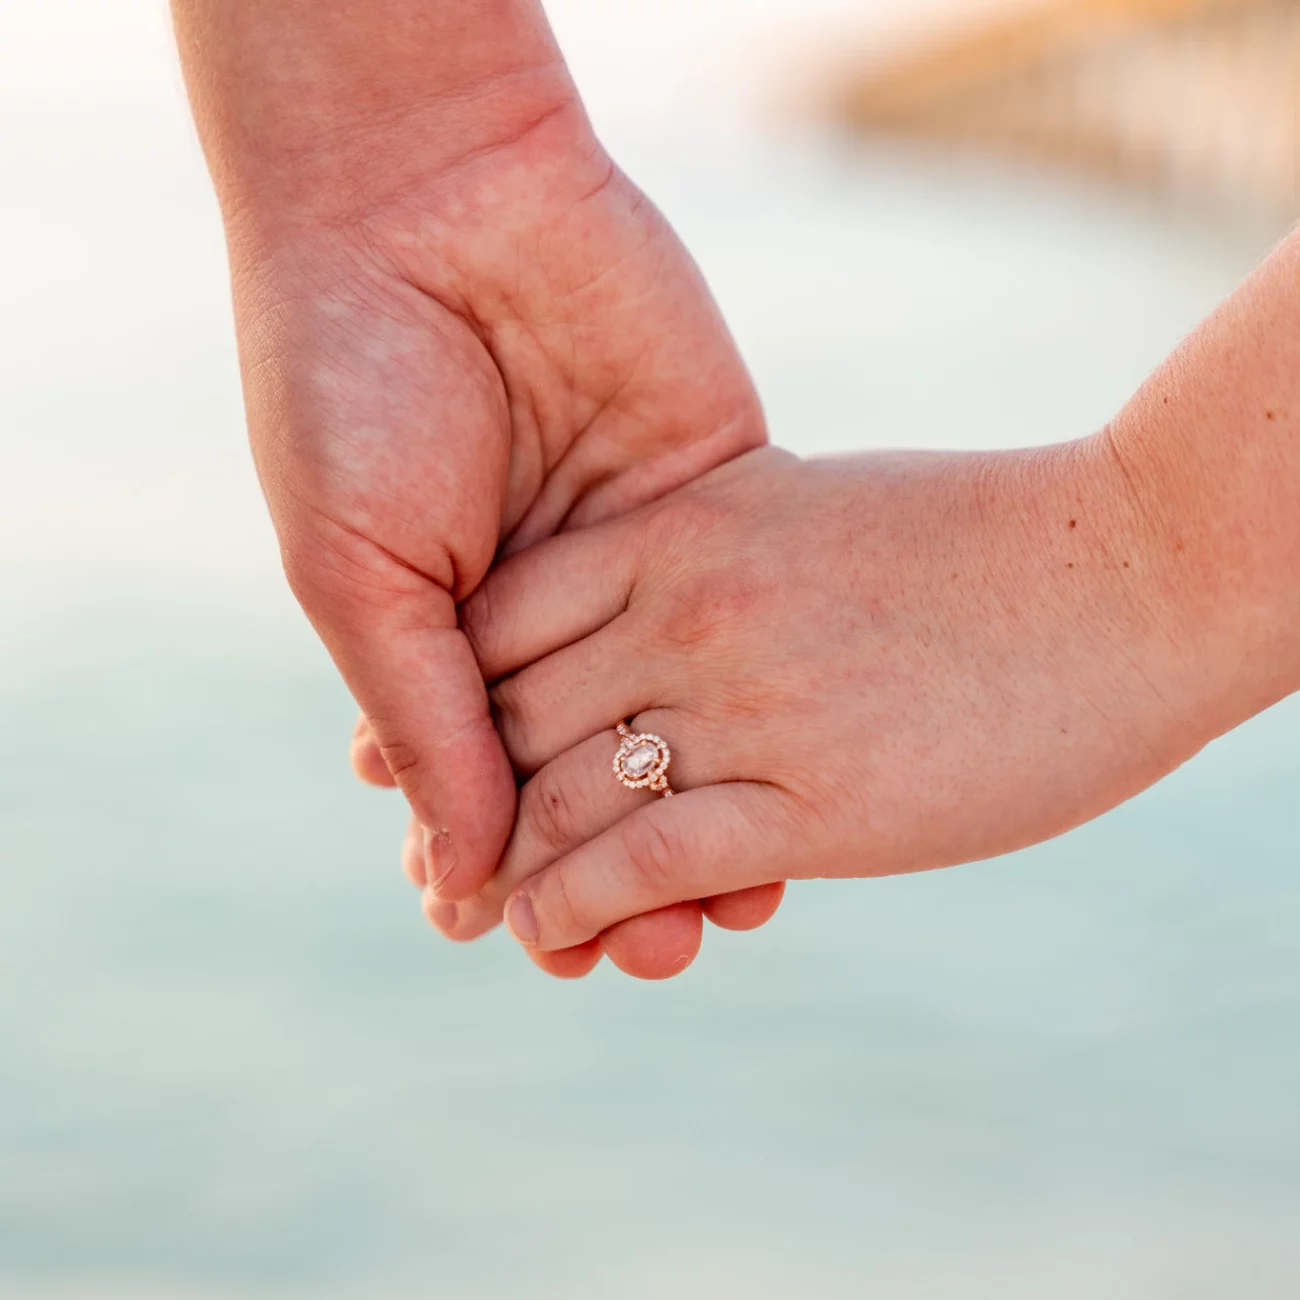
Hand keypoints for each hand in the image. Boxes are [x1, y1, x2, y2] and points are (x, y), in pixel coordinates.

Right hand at [219, 88, 768, 972]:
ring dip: (700, 823)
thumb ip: (421, 715)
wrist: (431, 199)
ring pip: (690, 723)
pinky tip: (782, 815)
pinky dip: (767, 724)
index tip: (527, 942)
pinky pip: (756, 633)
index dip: (511, 864)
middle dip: (615, 868)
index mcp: (455, 625)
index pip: (494, 776)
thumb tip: (461, 873)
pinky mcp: (723, 499)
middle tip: (637, 956)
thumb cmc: (348, 386)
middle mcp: (556, 606)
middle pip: (602, 770)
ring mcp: (646, 558)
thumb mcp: (356, 569)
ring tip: (713, 916)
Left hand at [446, 439, 1249, 965]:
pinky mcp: (815, 801)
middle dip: (459, 793)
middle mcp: (693, 609)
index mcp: (687, 522)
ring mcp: (748, 702)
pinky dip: (572, 907)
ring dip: (501, 868)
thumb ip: (715, 552)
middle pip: (512, 714)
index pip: (505, 614)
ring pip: (558, 798)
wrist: (1126, 569)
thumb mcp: (810, 509)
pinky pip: (644, 861)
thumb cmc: (976, 540)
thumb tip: (654, 602)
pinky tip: (546, 934)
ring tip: (468, 913)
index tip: (425, 744)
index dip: (446, 688)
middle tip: (427, 853)